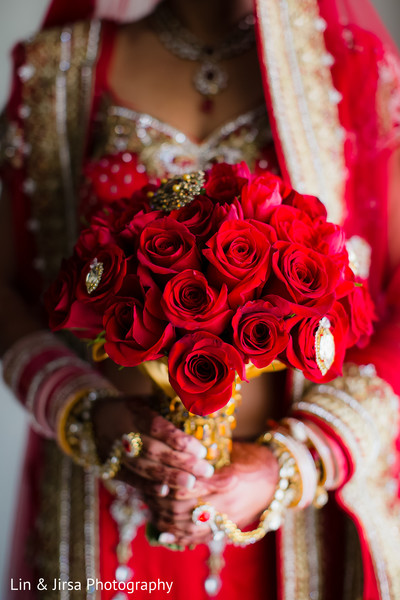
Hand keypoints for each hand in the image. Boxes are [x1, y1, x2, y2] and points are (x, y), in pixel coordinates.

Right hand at [92, 395, 214, 495]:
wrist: (93, 418)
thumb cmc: (131, 407)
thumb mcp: (147, 398)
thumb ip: (170, 405)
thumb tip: (204, 410)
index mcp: (134, 411)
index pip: (158, 427)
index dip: (180, 440)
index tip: (202, 450)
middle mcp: (123, 432)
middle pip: (153, 450)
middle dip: (181, 462)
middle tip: (206, 470)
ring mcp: (114, 451)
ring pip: (143, 467)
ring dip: (168, 477)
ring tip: (191, 483)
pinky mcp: (111, 467)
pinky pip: (130, 479)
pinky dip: (147, 486)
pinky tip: (165, 492)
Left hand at [144, 441, 278, 546]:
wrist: (279, 478)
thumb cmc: (252, 458)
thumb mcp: (230, 450)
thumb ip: (205, 456)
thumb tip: (176, 452)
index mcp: (226, 479)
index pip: (188, 486)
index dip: (169, 483)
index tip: (155, 476)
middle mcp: (226, 503)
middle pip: (184, 510)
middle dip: (162, 503)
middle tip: (147, 493)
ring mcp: (228, 520)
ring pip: (189, 528)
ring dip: (166, 521)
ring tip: (150, 511)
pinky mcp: (229, 530)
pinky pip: (200, 539)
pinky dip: (179, 536)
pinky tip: (163, 533)